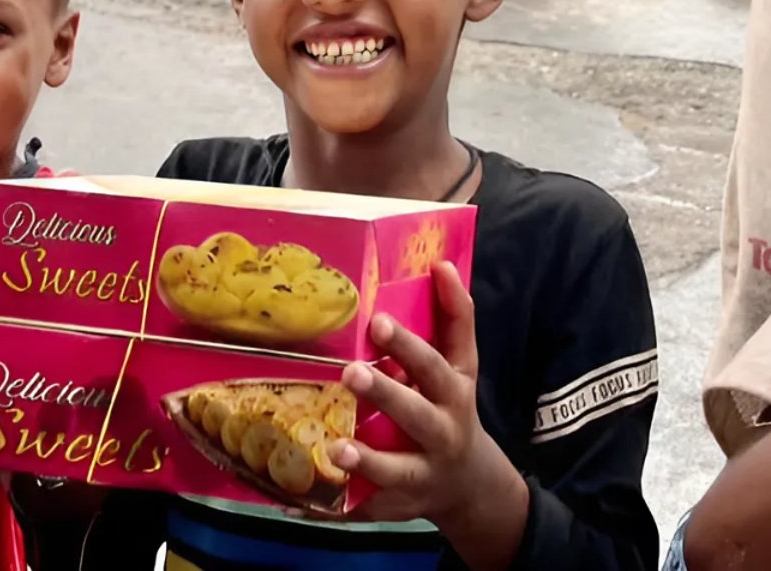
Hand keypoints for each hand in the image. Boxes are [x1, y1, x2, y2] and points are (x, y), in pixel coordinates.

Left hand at [336, 263, 527, 544]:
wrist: (469, 484)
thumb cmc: (452, 407)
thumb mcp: (462, 364)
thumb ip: (454, 317)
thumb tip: (440, 262)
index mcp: (455, 391)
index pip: (438, 362)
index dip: (409, 343)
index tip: (378, 319)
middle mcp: (443, 432)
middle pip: (417, 414)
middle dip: (387, 394)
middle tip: (352, 372)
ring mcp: (421, 473)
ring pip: (396, 470)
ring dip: (367, 461)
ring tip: (337, 448)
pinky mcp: (396, 505)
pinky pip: (364, 508)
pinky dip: (335, 509)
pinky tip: (301, 502)